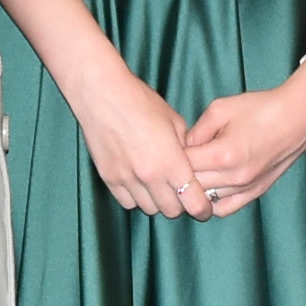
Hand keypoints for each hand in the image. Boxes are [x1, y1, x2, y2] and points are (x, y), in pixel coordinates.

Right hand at [73, 71, 212, 219]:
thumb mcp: (174, 121)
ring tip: (158, 186)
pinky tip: (139, 184)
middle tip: (180, 192)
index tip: (203, 207)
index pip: (193, 203)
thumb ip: (185, 148)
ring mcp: (127, 180)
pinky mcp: (108, 179)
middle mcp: (149, 177)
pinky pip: (127, 202)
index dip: (202, 209)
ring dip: (157, 201)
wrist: (102, 95)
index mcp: (171, 162)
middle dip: (180, 205)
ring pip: (149, 209)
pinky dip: (136, 198)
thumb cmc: (141, 102)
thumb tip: (189, 165)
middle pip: (171, 211)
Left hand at [178, 75, 305, 217]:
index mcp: (222, 155)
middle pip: (191, 187)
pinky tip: (207, 188)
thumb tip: (182, 148)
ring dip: (194, 190)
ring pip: (205, 201)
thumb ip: (196, 131)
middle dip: (179, 175)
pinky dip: (211, 202)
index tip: (166, 147)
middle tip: (173, 162)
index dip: (170, 156)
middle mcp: (234, 177)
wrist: (298, 116)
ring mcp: (246, 188)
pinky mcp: (255, 193)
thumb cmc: (260, 108)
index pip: (182, 166)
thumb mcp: (220, 109)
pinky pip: (224, 208)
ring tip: (189, 175)